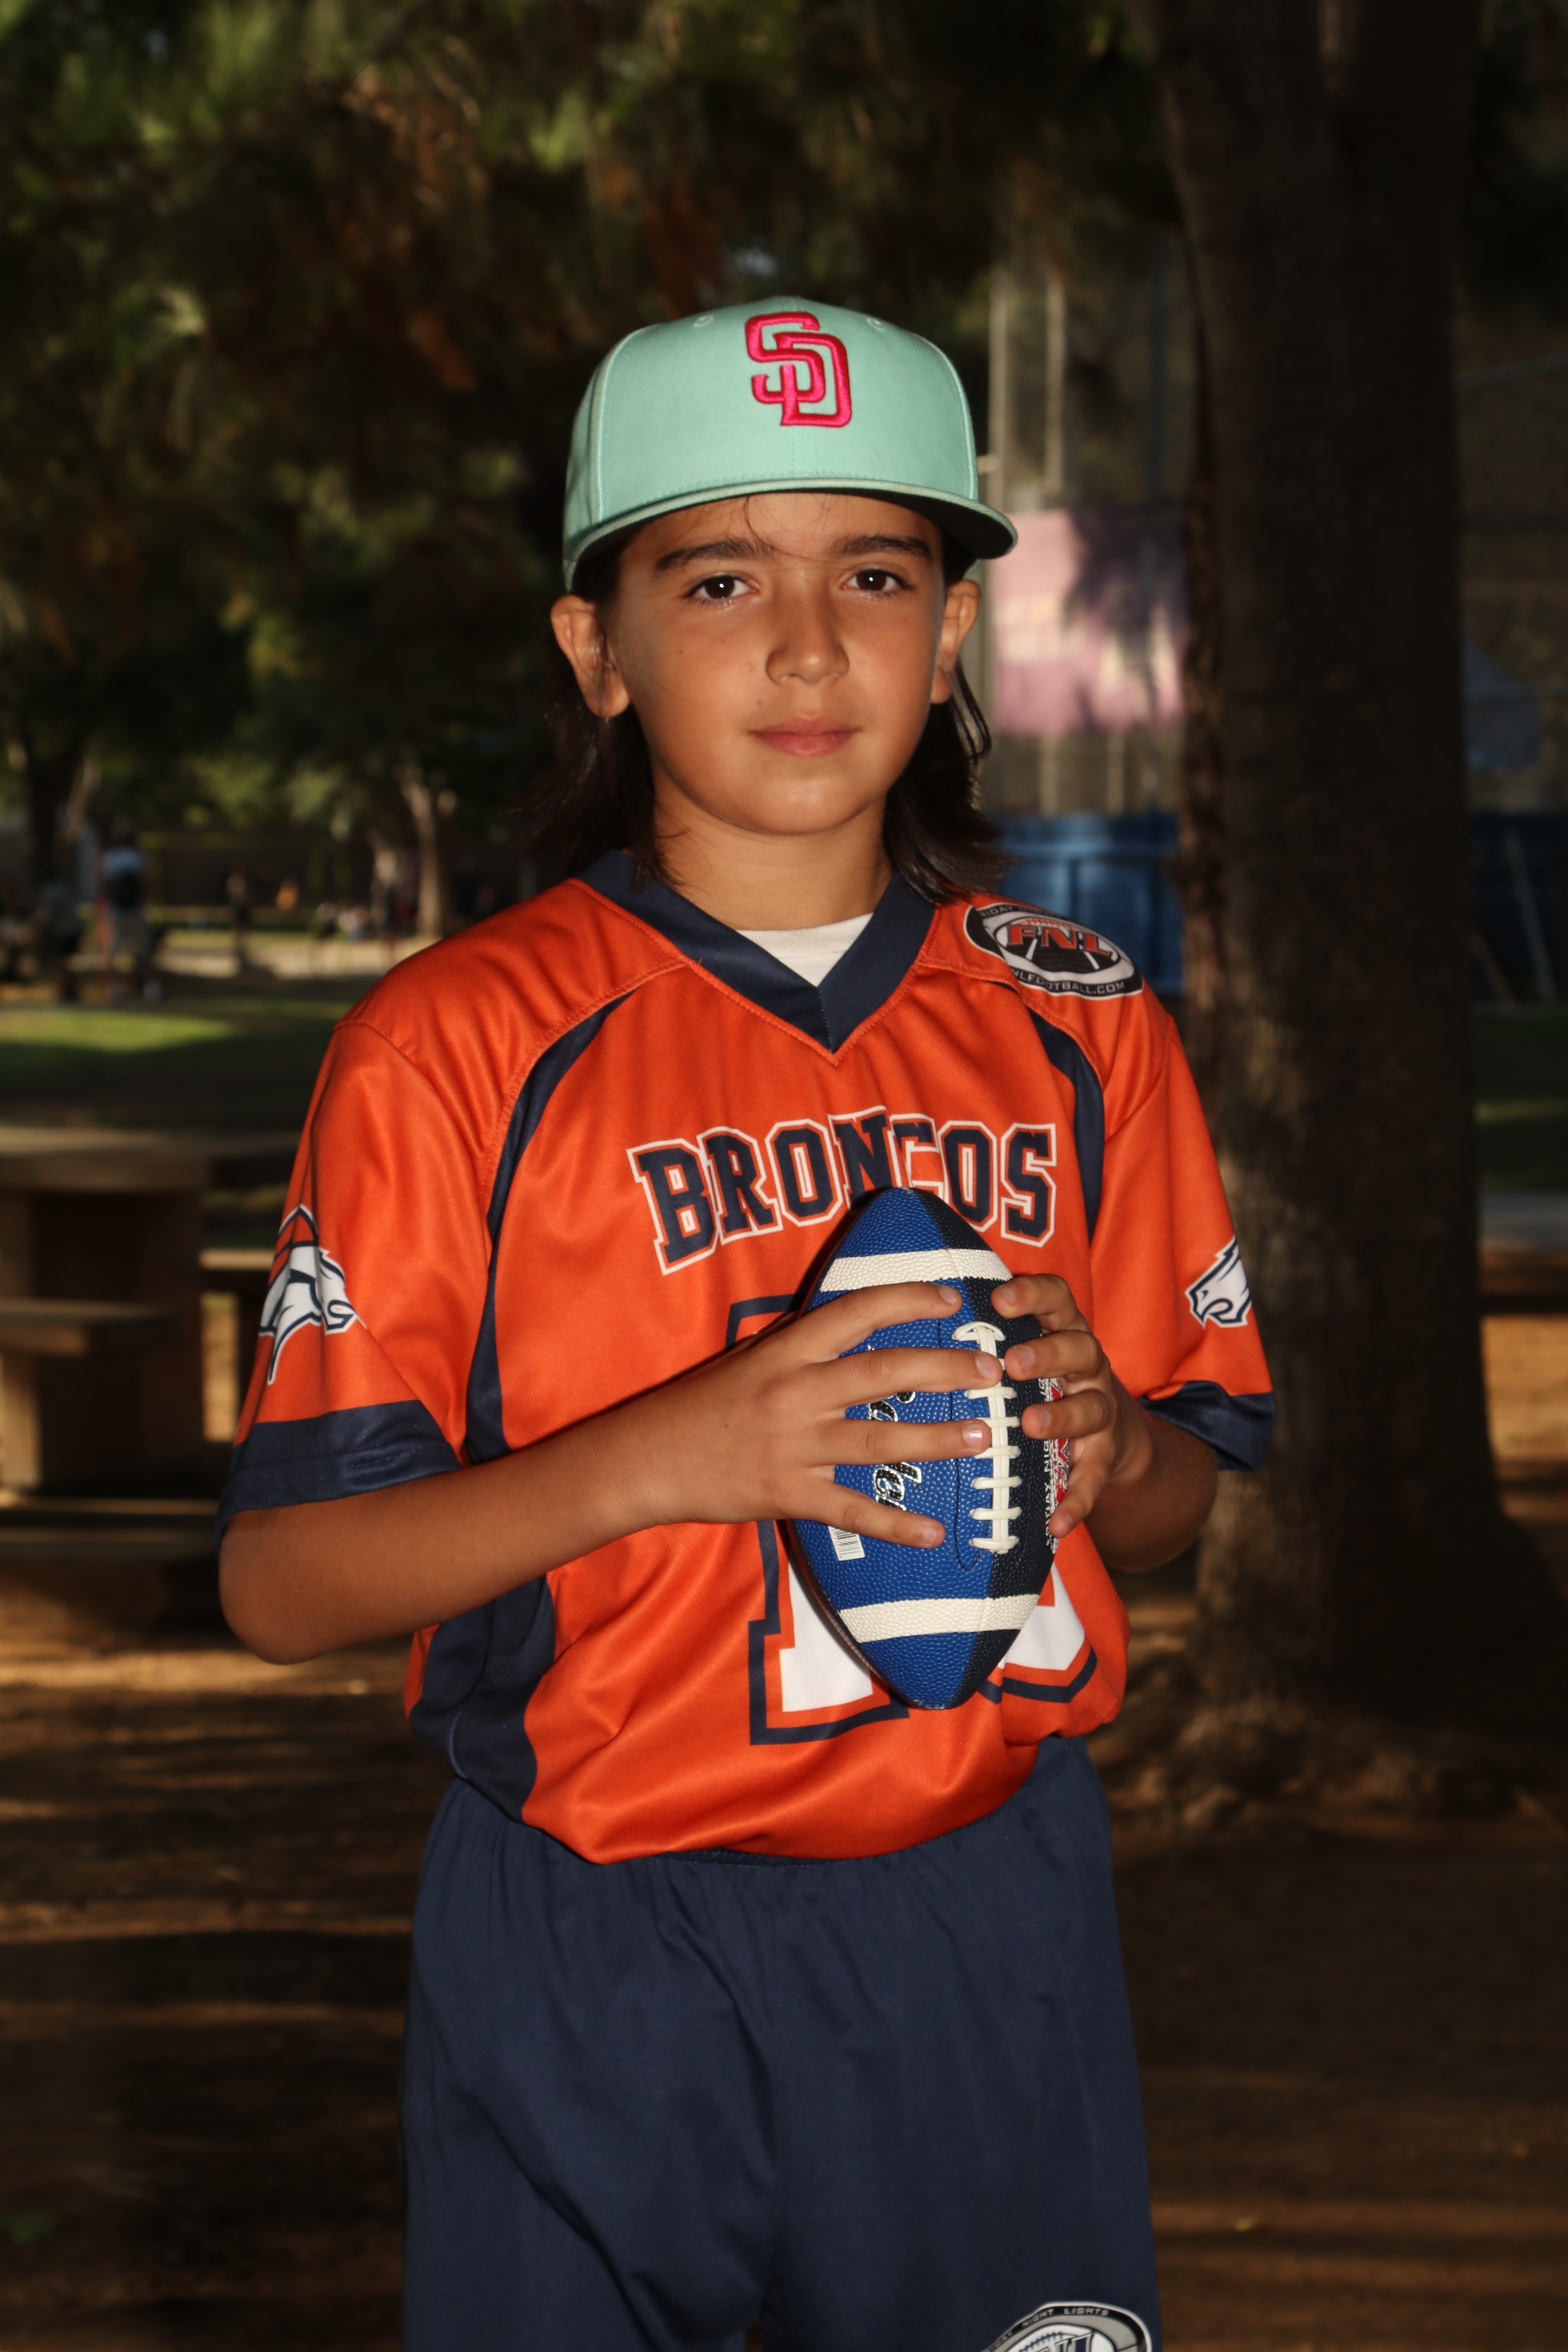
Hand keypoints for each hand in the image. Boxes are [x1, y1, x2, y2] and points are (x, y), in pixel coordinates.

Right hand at [619, 1282, 1004, 1549]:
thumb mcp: (752, 1357)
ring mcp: (793, 1445)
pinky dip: (895, 1524)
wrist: (648, 1458)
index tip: (952, 1298)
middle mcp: (795, 1391)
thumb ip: (805, 1344)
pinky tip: (934, 1533)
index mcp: (787, 1350)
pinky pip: (851, 1510)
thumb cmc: (705, 1404)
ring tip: (983, 1438)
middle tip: (992, 1371)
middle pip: (884, 1371)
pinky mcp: (787, 1494)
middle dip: (945, 1368)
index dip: (909, 1298)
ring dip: (937, 1439)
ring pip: (879, 1439)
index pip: (858, 1311)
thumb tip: (862, 1322)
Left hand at [988, 1274, 1154, 1541]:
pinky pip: (1094, 1479)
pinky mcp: (1106, 1456)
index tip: (999, 1300)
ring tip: (1031, 1425)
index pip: (1058, 1299)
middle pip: (1080, 1349)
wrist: (1112, 1435)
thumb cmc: (1046, 1383)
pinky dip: (1077, 1500)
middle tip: (1013, 1364)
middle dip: (1047, 1354)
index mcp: (1064, 1332)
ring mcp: (1101, 1410)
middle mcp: (1088, 1366)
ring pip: (1091, 1408)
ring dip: (1062, 1416)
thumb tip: (915, 1315)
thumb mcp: (1031, 1349)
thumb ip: (992, 1335)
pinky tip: (1056, 1522)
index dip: (1032, 1295)